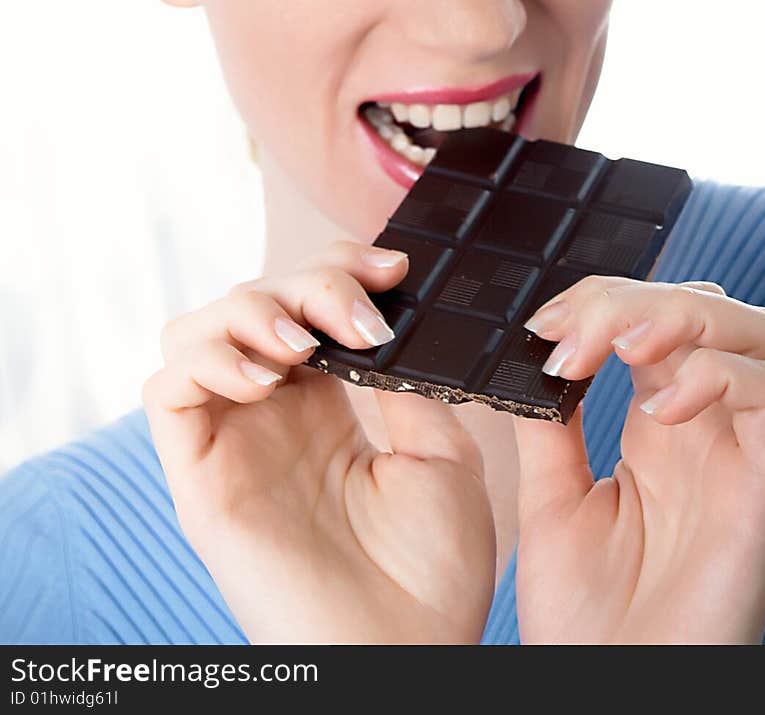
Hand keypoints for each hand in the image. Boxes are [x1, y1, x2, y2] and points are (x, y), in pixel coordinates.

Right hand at [142, 241, 494, 643]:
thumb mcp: (440, 450)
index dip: (336, 268)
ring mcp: (233, 441)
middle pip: (251, 299)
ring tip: (305, 347)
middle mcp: (273, 413)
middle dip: (306, 282)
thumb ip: (402, 381)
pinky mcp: (199, 477)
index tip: (390, 269)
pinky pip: (166, 390)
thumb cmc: (434, 569)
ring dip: (248, 311)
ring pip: (195, 330)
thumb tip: (380, 318)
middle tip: (360, 315)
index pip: (304, 302)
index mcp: (327, 404)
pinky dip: (207, 360)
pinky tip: (266, 381)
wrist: (410, 652)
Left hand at [512, 277, 764, 643]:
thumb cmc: (585, 617)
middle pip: (707, 306)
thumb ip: (550, 422)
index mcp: (659, 425)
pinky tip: (657, 414)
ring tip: (623, 349)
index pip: (655, 318)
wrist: (611, 693)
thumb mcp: (551, 497)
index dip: (603, 300)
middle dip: (637, 295)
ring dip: (683, 316)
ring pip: (757, 330)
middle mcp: (707, 429)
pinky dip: (716, 375)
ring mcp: (739, 455)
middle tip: (574, 333)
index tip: (545, 324)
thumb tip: (529, 349)